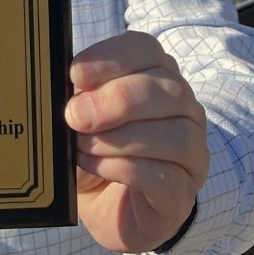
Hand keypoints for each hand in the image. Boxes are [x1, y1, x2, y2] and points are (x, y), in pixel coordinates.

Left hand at [64, 30, 207, 253]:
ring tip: (82, 145)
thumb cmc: (93, 146)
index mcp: (157, 76)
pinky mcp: (183, 194)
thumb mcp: (80, 112)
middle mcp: (184, 110)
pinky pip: (165, 176)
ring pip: (175, 135)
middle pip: (168, 91)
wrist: (103, 204)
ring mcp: (191, 154)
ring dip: (118, 138)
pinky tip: (98, 167)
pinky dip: (123, 169)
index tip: (75, 75)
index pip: (148, 50)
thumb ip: (78, 92)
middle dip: (116, 100)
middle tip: (74, 115)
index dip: (112, 58)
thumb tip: (62, 81)